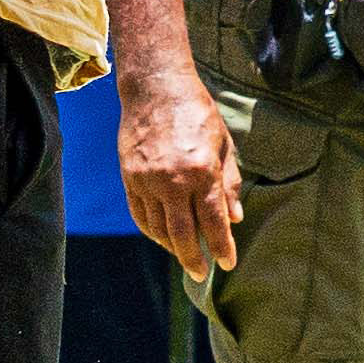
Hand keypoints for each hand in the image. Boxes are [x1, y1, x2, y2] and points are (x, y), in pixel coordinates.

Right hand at [122, 60, 244, 285]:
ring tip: (184, 256)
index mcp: (200, 172)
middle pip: (182, 233)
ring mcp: (146, 181)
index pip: (212, 221)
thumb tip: (234, 218)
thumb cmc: (197, 113)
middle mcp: (171, 181)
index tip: (227, 264)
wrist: (156, 89)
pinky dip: (151, 230)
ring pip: (158, 227)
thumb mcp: (223, 145)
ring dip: (171, 246)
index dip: (221, 246)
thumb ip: (228, 183)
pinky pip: (140, 214)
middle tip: (201, 273)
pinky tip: (161, 238)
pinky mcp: (129, 178)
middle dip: (193, 257)